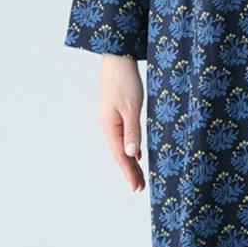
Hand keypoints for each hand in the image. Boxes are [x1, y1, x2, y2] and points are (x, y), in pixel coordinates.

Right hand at [98, 54, 145, 191]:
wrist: (117, 58)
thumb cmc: (125, 81)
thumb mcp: (131, 107)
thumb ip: (133, 131)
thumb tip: (132, 155)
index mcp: (109, 126)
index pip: (121, 155)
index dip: (129, 172)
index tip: (137, 187)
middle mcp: (108, 125)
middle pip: (120, 153)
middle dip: (130, 171)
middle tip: (139, 188)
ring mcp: (111, 119)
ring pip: (122, 145)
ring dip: (131, 161)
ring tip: (139, 176)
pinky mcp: (117, 112)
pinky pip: (124, 136)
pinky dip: (131, 147)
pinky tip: (137, 154)